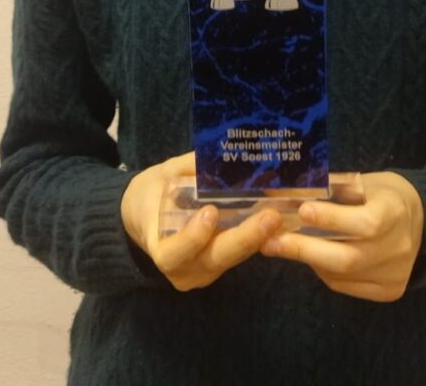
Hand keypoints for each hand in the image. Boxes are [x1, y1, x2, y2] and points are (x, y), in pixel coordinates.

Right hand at [120, 151, 282, 290]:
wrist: (144, 217)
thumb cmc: (152, 194)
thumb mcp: (163, 175)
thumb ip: (189, 168)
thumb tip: (219, 154)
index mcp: (159, 247)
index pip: (174, 253)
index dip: (193, 237)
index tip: (210, 212)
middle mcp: (181, 269)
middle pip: (215, 258)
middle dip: (244, 238)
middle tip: (270, 216)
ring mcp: (201, 272)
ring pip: (232, 257)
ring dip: (257, 237)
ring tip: (281, 214)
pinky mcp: (217, 267)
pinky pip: (237, 254)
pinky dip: (256, 238)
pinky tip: (276, 220)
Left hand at [260, 171, 423, 301]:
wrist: (423, 221)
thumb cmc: (384, 195)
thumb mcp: (364, 182)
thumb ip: (332, 190)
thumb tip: (287, 194)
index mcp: (396, 212)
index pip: (365, 223)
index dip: (332, 219)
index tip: (302, 211)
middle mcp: (399, 248)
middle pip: (348, 258)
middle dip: (305, 249)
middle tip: (271, 242)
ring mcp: (394, 274)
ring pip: (342, 275)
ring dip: (308, 260)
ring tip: (280, 246)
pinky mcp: (388, 291)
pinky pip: (346, 286)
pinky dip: (323, 272)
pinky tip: (310, 257)